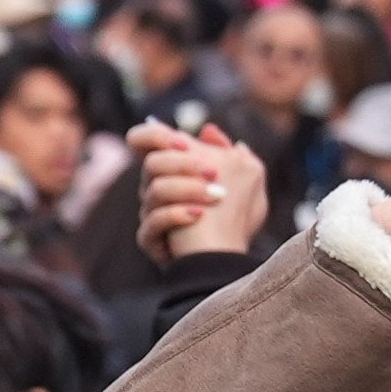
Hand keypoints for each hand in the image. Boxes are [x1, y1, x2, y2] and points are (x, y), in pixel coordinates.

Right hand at [129, 118, 266, 261]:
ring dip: (188, 190)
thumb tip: (209, 132)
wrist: (231, 259)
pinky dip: (176, 215)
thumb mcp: (246, 178)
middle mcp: (157, 189)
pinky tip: (197, 215)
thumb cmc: (237, 219)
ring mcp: (151, 214)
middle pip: (152, 163)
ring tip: (216, 197)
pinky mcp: (150, 239)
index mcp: (173, 169)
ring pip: (153, 190)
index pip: (144, 140)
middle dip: (184, 164)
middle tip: (214, 173)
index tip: (183, 143)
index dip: (155, 135)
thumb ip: (229, 151)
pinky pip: (152, 221)